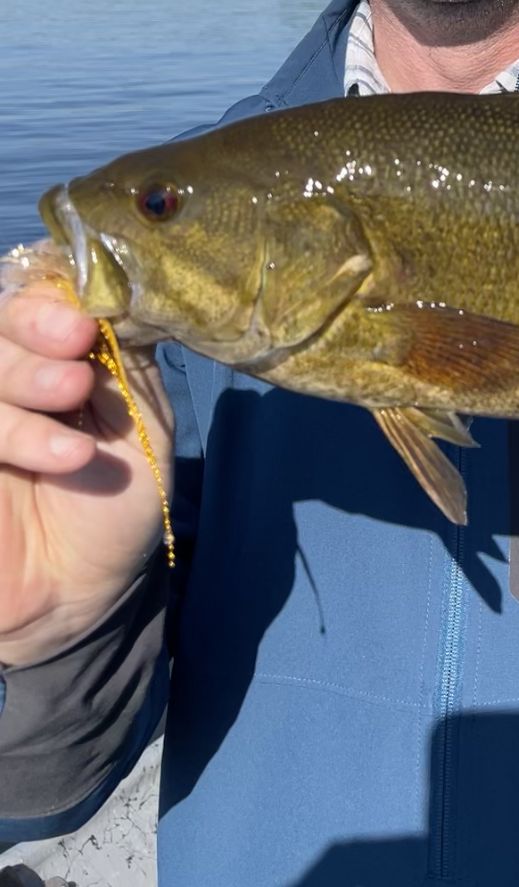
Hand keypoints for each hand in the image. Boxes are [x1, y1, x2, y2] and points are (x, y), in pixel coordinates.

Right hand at [0, 285, 173, 665]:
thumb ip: (122, 355)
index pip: (33, 296)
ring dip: (27, 385)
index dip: (50, 299)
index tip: (85, 321)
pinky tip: (67, 456)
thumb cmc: (112, 501)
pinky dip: (16, 431)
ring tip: (77, 428)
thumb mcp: (138, 418)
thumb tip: (120, 292)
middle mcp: (5, 377)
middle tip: (76, 363)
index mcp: (49, 353)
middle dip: (34, 334)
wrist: (81, 594)